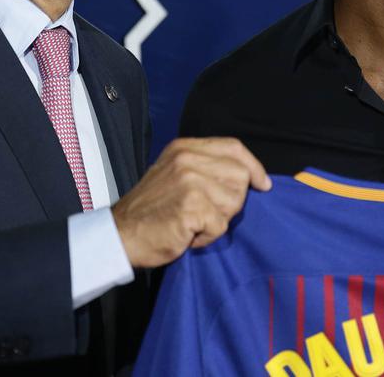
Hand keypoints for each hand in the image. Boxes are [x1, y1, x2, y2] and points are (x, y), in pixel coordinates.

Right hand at [111, 137, 270, 268]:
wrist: (121, 235)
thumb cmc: (150, 211)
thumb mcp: (174, 174)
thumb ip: (204, 167)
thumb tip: (247, 174)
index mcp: (184, 147)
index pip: (233, 147)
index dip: (253, 166)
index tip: (262, 184)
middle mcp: (187, 158)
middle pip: (240, 176)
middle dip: (231, 201)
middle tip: (205, 214)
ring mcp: (189, 180)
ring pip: (234, 202)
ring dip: (218, 221)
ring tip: (192, 223)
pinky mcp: (191, 205)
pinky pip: (220, 225)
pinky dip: (207, 237)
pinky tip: (186, 235)